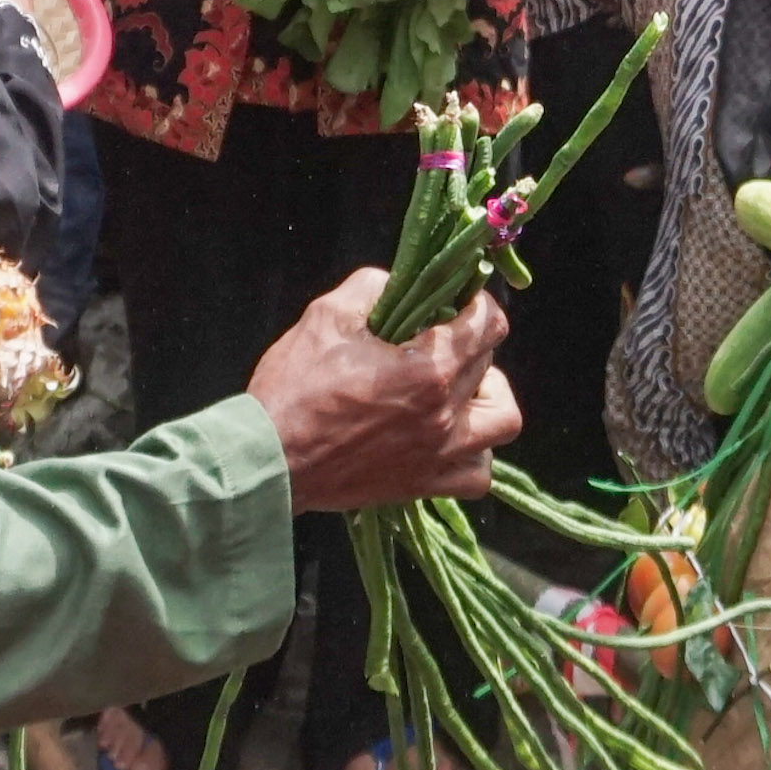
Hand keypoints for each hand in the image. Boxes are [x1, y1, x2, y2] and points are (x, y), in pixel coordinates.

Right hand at [251, 271, 520, 509]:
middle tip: (437, 338)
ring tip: (458, 388)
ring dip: (488, 397)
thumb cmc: (294, 388)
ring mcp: (440, 454)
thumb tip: (401, 284)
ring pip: (502, 421)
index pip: (488, 323)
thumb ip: (373, 287)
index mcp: (429, 368)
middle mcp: (446, 414)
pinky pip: (477, 474)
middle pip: (490, 363)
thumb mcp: (326, 315)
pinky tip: (450, 436)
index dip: (476, 302)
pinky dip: (475, 453)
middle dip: (470, 341)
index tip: (456, 300)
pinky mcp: (424, 485)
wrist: (268, 461)